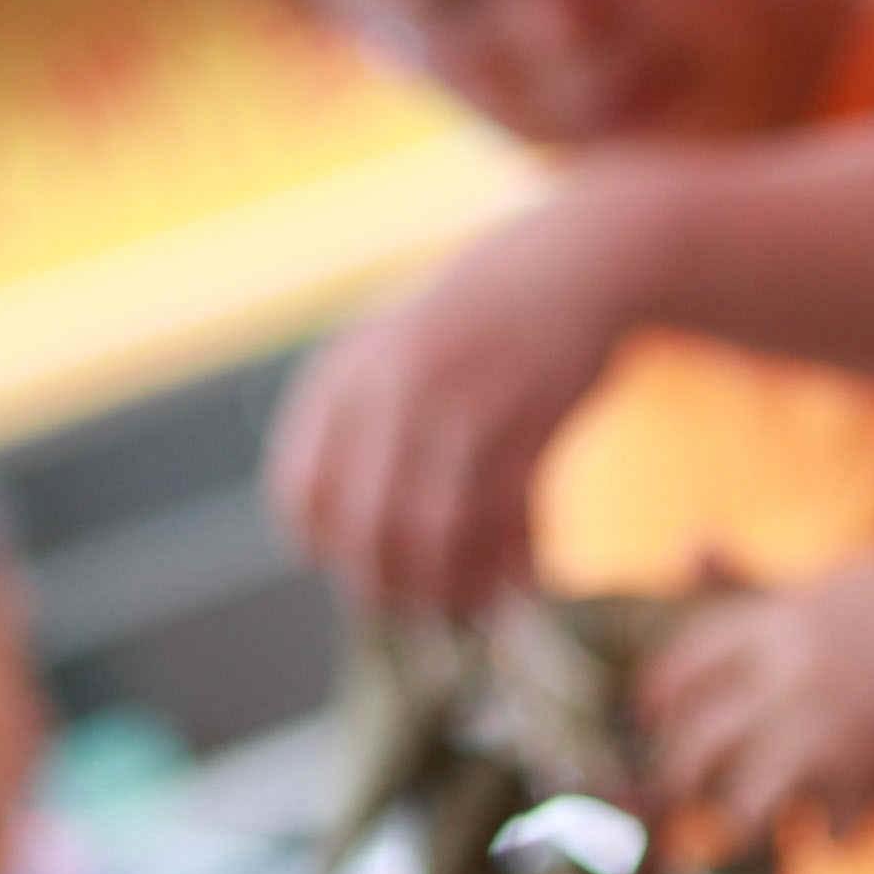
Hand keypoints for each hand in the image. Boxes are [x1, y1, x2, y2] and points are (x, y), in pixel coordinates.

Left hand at [266, 166, 685, 611]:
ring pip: (434, 537)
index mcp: (348, 372)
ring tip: (467, 607)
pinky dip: (511, 563)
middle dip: (387, 586)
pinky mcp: (529, 427)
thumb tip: (318, 527)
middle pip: (366, 529)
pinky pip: (504, 522)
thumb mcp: (390, 344)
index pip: (300, 492)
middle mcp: (395, 391)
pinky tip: (522, 578)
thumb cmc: (478, 316)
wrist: (573, 267)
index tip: (353, 561)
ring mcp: (462, 408)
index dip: (322, 542)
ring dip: (450, 587)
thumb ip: (349, 418)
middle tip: (413, 607)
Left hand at [641, 552, 873, 847]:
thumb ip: (762, 582)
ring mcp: (822, 724)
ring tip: (752, 829)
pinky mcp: (864, 770)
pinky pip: (824, 826)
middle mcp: (788, 672)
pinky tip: (843, 835)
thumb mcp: (837, 584)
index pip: (686, 663)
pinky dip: (833, 838)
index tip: (647, 718)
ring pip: (743, 800)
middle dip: (680, 776)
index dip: (657, 696)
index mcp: (780, 619)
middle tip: (683, 795)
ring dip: (743, 823)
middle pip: (697, 740)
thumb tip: (687, 544)